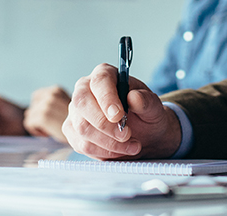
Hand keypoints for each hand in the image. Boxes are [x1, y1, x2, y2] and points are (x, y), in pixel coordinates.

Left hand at [24, 85, 71, 141]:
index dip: (40, 108)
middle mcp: (52, 94)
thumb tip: (28, 112)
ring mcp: (47, 104)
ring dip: (37, 125)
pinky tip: (48, 134)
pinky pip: (29, 123)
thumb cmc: (76, 123)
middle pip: (31, 107)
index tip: (51, 117)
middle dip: (38, 117)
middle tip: (50, 125)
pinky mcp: (43, 116)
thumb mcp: (66, 107)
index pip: (36, 96)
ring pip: (29, 115)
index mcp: (57, 90)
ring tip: (50, 130)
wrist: (87, 133)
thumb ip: (52, 104)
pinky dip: (36, 131)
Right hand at [62, 63, 181, 159]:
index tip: (118, 116)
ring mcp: (76, 111)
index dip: (107, 98)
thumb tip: (134, 97)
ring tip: (131, 145)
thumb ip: (146, 101)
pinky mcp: (72, 131)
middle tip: (126, 135)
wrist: (144, 133)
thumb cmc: (146, 114)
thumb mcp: (154, 107)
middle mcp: (85, 89)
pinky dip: (103, 152)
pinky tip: (119, 150)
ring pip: (82, 128)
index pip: (99, 81)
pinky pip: (82, 144)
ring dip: (108, 142)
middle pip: (82, 104)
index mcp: (105, 75)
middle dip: (105, 124)